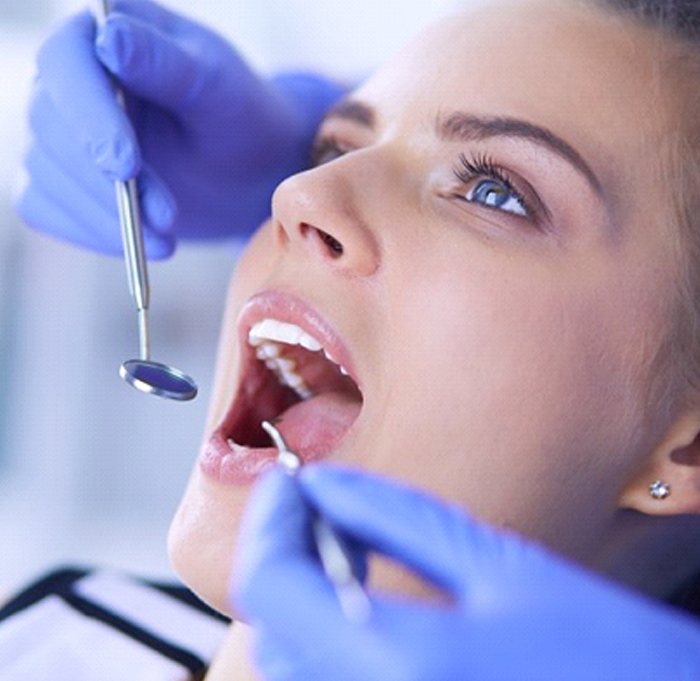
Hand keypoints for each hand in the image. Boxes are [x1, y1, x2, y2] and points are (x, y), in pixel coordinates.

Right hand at [18, 0, 343, 257]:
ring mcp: (62, 132)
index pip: (67, 64)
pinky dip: (89, 233)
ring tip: (167, 239)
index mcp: (102, 34)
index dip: (90, 117)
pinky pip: (48, 209)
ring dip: (104, 215)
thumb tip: (109, 38)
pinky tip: (139, 246)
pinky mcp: (64, 180)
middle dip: (106, 181)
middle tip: (166, 217)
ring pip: (48, 172)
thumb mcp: (217, 88)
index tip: (125, 167)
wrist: (247, 172)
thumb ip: (167, 64)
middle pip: (51, 125)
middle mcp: (71, 80)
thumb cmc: (240, 118)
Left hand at [232, 466, 699, 680]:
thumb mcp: (501, 567)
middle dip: (282, 550)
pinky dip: (326, 635)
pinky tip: (371, 602)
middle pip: (269, 625)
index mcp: (396, 664)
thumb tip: (323, 483)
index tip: (291, 480)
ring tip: (348, 545)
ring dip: (301, 593)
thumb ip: (396, 519)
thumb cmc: (606, 655)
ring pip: (289, 662)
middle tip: (321, 502)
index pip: (268, 585)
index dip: (268, 518)